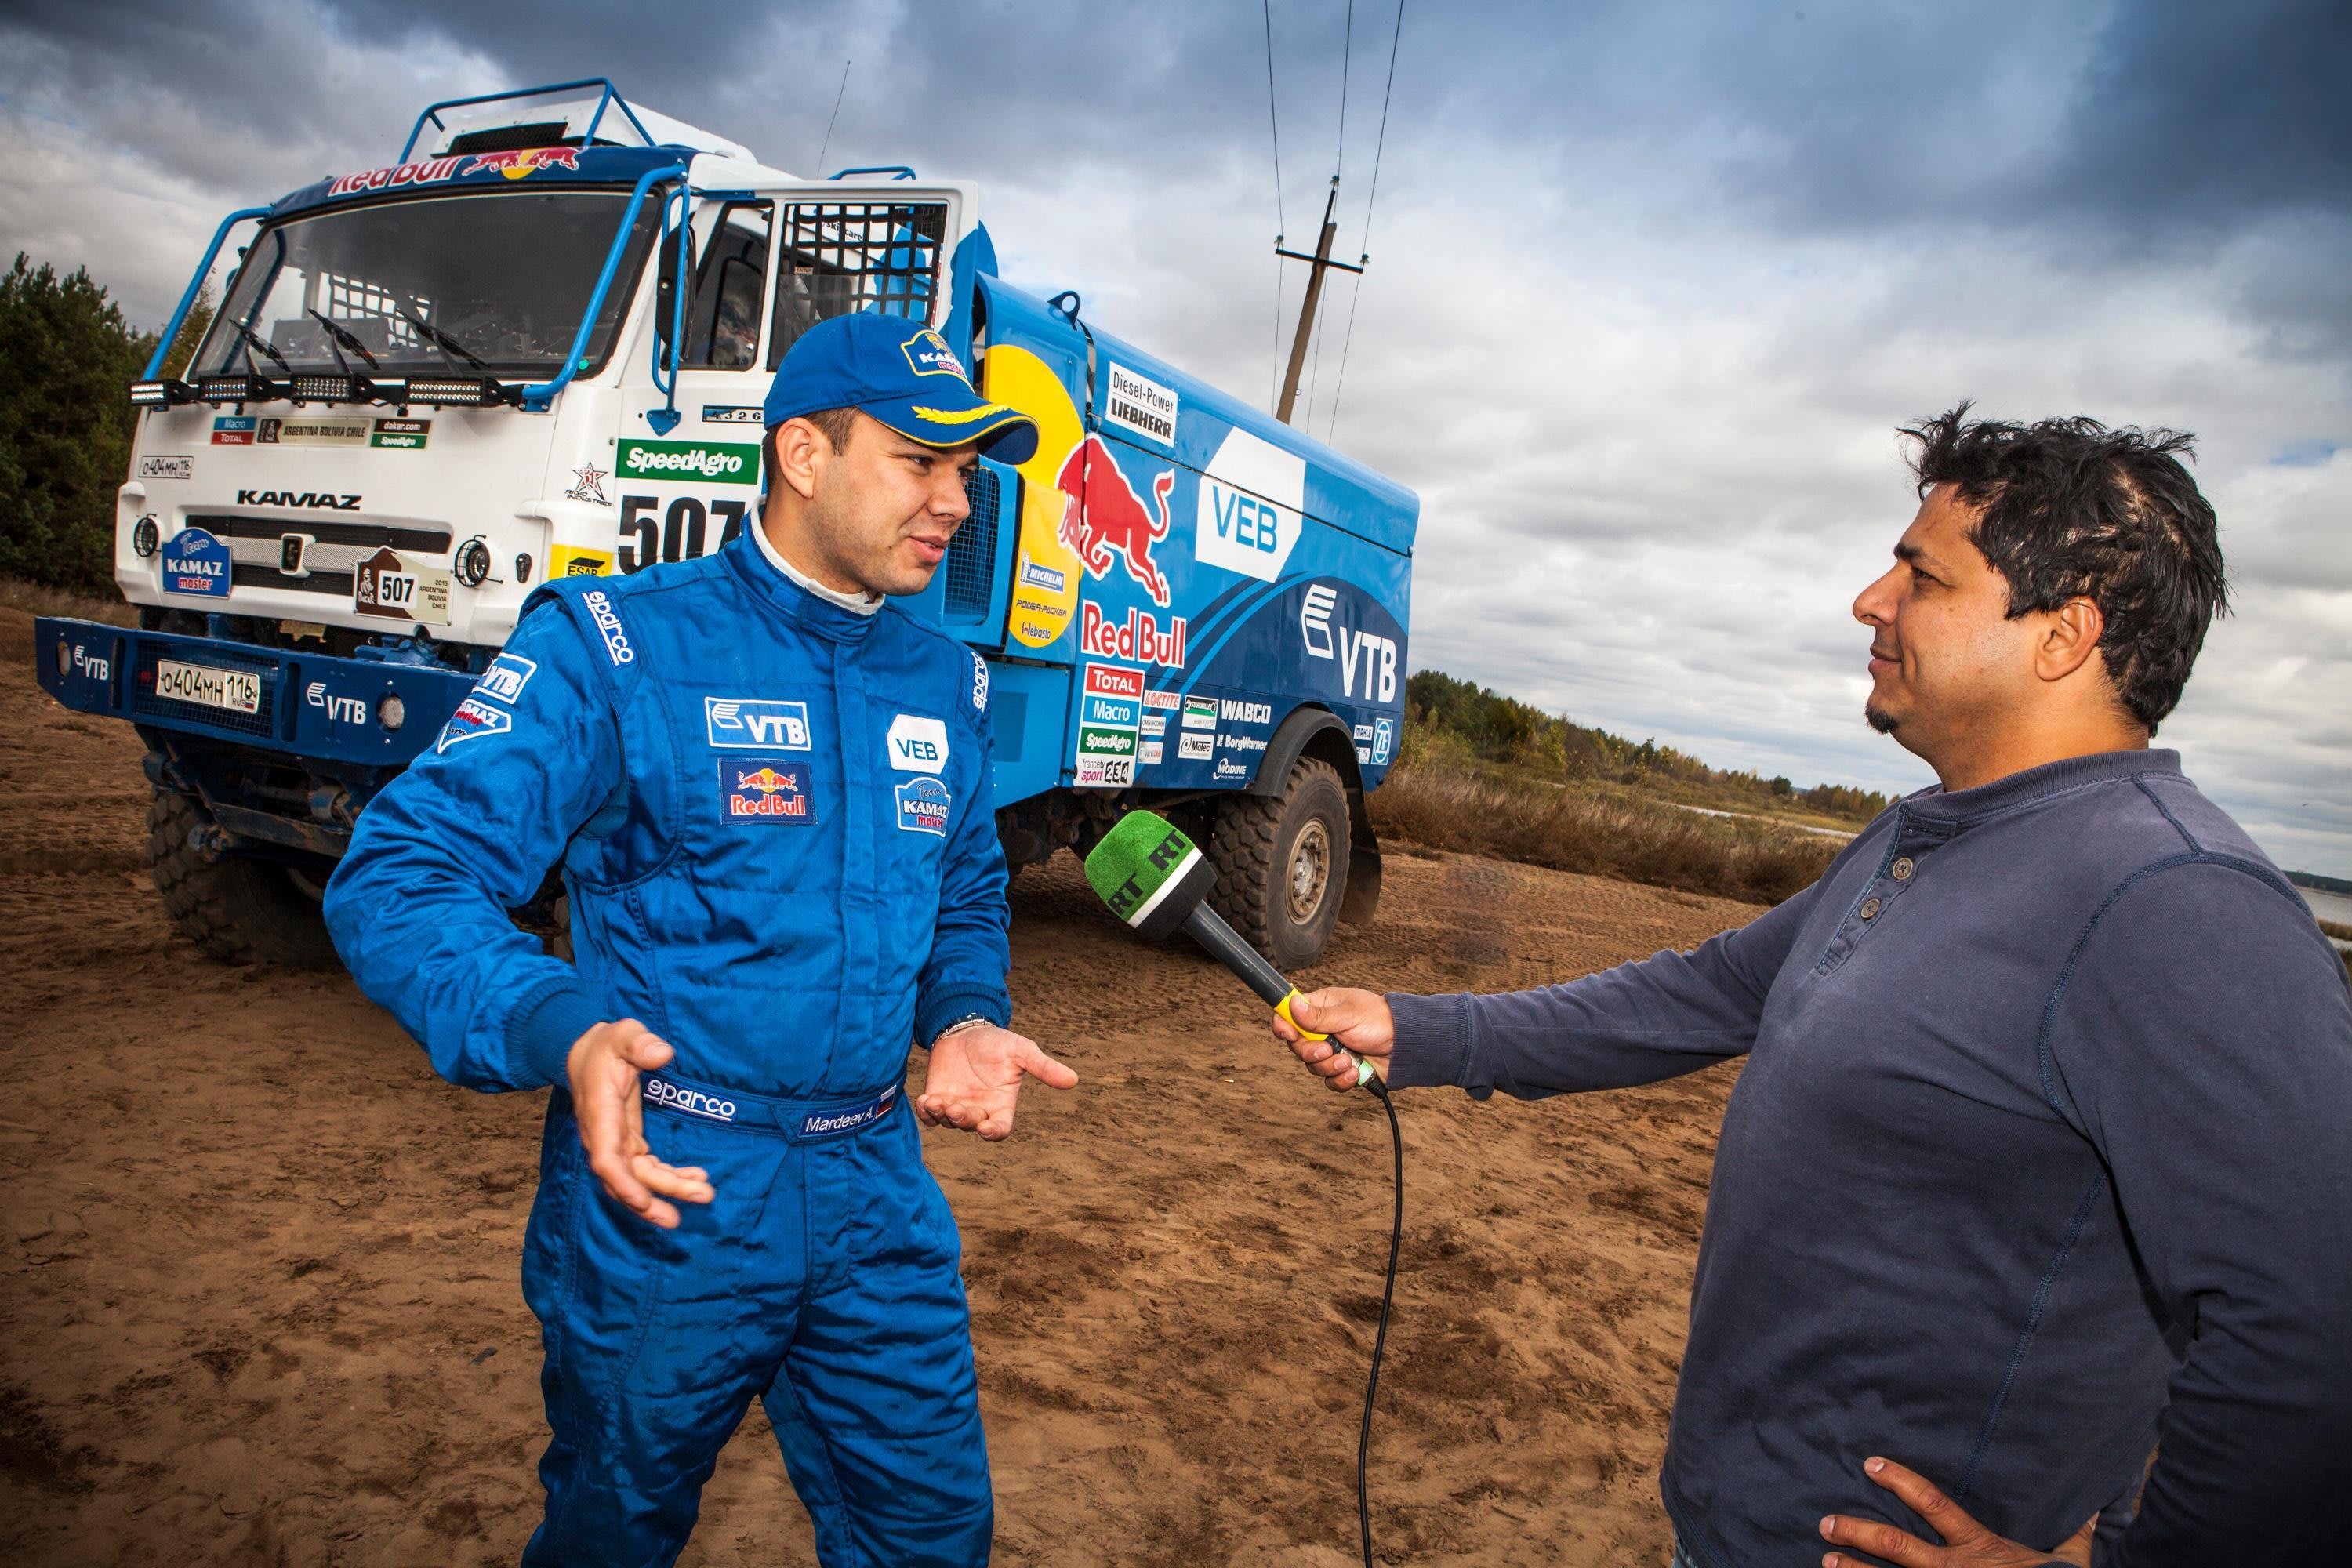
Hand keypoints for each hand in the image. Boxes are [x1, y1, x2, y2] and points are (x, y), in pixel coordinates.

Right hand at [566, 1018, 714, 1229]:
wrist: (586, 1051)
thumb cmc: (607, 1044)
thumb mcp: (623, 1034)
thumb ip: (639, 1043)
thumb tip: (662, 1054)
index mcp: (600, 1114)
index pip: (606, 1159)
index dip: (624, 1184)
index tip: (644, 1203)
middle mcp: (603, 1136)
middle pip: (626, 1177)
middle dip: (651, 1200)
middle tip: (679, 1218)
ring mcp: (615, 1142)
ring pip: (638, 1177)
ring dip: (668, 1190)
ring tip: (703, 1196)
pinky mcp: (627, 1142)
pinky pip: (646, 1168)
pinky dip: (670, 1177)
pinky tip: (696, 1179)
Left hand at [916, 1023, 1077, 1139]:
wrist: (965, 1029)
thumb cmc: (997, 1042)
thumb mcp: (1021, 1051)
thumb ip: (1043, 1067)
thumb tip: (1074, 1080)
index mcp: (1002, 1104)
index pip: (1000, 1129)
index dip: (993, 1133)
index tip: (985, 1128)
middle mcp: (980, 1110)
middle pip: (972, 1127)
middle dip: (963, 1120)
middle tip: (955, 1107)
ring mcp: (957, 1106)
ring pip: (949, 1123)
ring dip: (942, 1116)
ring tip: (936, 1102)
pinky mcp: (937, 1098)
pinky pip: (930, 1116)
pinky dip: (926, 1112)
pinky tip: (924, 1100)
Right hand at [1271, 987, 1394, 1090]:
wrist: (1406, 1045)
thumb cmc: (1381, 1020)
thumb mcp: (1348, 1015)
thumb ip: (1318, 1016)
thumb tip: (1292, 1004)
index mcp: (1320, 1008)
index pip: (1288, 1014)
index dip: (1283, 1025)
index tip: (1289, 1034)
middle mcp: (1322, 1030)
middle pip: (1297, 1046)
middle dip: (1312, 1052)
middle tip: (1328, 1049)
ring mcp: (1332, 1050)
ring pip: (1313, 1067)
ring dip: (1331, 1066)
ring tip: (1349, 1060)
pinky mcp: (1342, 1069)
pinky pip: (1329, 1081)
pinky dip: (1342, 1080)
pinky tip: (1356, 1070)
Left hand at [1821, 1456, 2094, 1567]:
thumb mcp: (2070, 1560)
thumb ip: (2074, 1534)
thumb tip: (2094, 1509)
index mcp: (1981, 1548)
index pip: (1934, 1504)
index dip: (1900, 1481)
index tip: (1870, 1464)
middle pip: (1898, 1546)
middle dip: (1858, 1532)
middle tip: (1825, 1523)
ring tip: (1824, 1561)